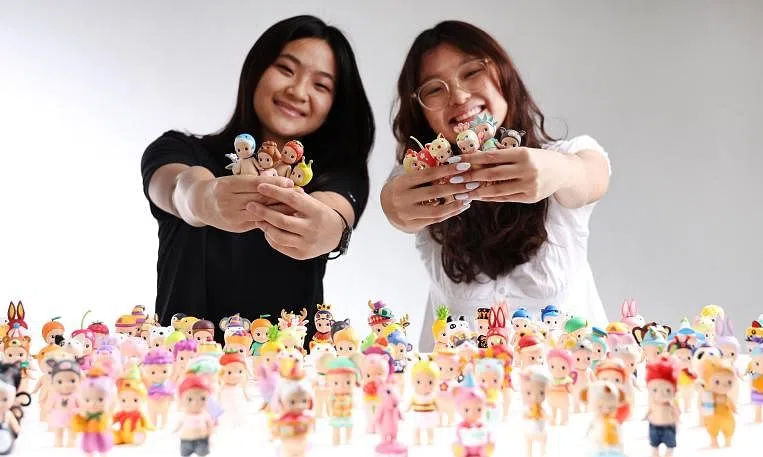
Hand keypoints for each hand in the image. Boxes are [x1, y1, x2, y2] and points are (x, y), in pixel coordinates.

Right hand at [187, 174, 295, 232]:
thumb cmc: (222, 188)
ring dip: (280, 209)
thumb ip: (252, 184)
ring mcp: (231, 216)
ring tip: (297, 206)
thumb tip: (280, 184)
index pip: (256, 184)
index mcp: (227, 185)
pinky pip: (257, 222)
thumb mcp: (232, 181)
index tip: (290, 182)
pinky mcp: (236, 227)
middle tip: (299, 194)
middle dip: (281, 196)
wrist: (199, 203)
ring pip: (260, 212)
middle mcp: (227, 201)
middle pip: (259, 198)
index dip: (275, 183)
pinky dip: (272, 219)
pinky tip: (285, 217)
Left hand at [247, 184, 344, 259]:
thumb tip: (273, 186)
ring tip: (257, 218)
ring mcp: (307, 243)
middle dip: (263, 212)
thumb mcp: (314, 203)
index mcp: (317, 212)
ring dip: (265, 226)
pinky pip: (280, 246)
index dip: (275, 192)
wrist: (335, 235)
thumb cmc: (320, 215)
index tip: (260, 186)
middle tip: (250, 205)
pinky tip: (267, 230)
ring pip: (278, 235)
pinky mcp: (302, 254)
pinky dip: (270, 237)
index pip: (292, 199)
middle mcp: (312, 229)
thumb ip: (296, 196)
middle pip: (282, 220)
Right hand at [380, 161, 476, 232]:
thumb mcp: (408, 177)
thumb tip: (453, 163)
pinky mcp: (412, 226)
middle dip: (456, 187)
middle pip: (434, 192)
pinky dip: (450, 212)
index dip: (447, 169)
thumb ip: (425, 173)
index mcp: (401, 183)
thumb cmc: (403, 187)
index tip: (464, 165)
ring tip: (469, 197)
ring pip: (436, 210)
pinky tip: (461, 206)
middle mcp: (401, 199)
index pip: (427, 174)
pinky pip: (436, 219)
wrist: (385, 207)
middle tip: (473, 182)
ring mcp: (406, 215)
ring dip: (456, 204)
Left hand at [452, 146, 568, 202]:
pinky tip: (478, 196)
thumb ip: (502, 156)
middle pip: (492, 173)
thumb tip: (473, 160)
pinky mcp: (530, 197)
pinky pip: (505, 198)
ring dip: (477, 191)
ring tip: (463, 191)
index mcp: (522, 153)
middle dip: (470, 176)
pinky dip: (490, 197)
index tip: (456, 161)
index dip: (472, 159)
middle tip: (454, 178)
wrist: (563, 171)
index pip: (491, 156)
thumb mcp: (522, 152)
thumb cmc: (537, 159)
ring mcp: (530, 184)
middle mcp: (527, 168)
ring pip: (497, 189)